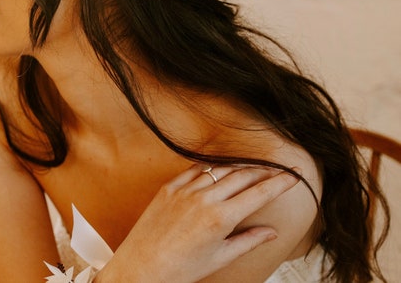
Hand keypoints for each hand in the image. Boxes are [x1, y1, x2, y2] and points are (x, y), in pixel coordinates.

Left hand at [95, 164, 299, 282]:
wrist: (143, 266)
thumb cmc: (182, 268)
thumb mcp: (220, 257)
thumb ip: (248, 240)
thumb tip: (271, 232)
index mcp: (221, 218)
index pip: (258, 194)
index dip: (279, 183)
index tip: (293, 177)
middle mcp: (204, 198)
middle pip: (242, 176)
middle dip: (263, 171)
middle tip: (277, 170)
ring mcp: (186, 190)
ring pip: (220, 169)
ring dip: (239, 167)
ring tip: (252, 167)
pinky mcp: (170, 186)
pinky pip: (195, 169)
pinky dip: (211, 167)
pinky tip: (219, 168)